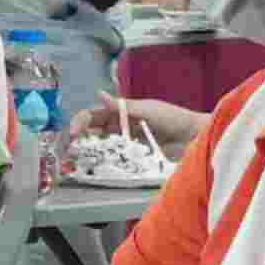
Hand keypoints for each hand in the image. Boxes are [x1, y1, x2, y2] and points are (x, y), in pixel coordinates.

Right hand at [69, 92, 202, 157]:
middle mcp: (120, 128)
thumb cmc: (174, 118)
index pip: (92, 116)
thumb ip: (124, 106)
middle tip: (69, 152)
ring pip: (100, 148)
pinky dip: (104, 165)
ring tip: (77, 162)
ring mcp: (126, 144)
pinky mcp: (134, 158)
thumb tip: (100, 95)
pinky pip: (115, 161)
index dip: (79, 123)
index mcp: (120, 112)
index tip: (73, 134)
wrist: (194, 137)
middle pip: (92, 133)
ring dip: (87, 154)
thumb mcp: (148, 110)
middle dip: (78, 141)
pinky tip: (98, 169)